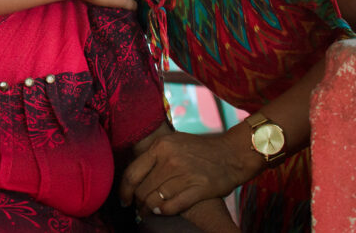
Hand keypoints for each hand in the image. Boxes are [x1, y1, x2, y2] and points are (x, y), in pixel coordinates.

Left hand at [121, 129, 257, 216]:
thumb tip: (134, 176)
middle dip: (138, 203)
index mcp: (161, 146)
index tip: (124, 200)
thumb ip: (154, 156)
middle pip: (143, 189)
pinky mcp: (199, 188)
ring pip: (155, 199)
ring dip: (150, 210)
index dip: (124, 190)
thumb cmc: (200, 150)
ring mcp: (185, 173)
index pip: (132, 173)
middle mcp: (170, 158)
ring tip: (150, 212)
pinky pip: (172, 206)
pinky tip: (163, 211)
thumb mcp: (173, 143)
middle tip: (139, 209)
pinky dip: (165, 212)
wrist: (232, 154)